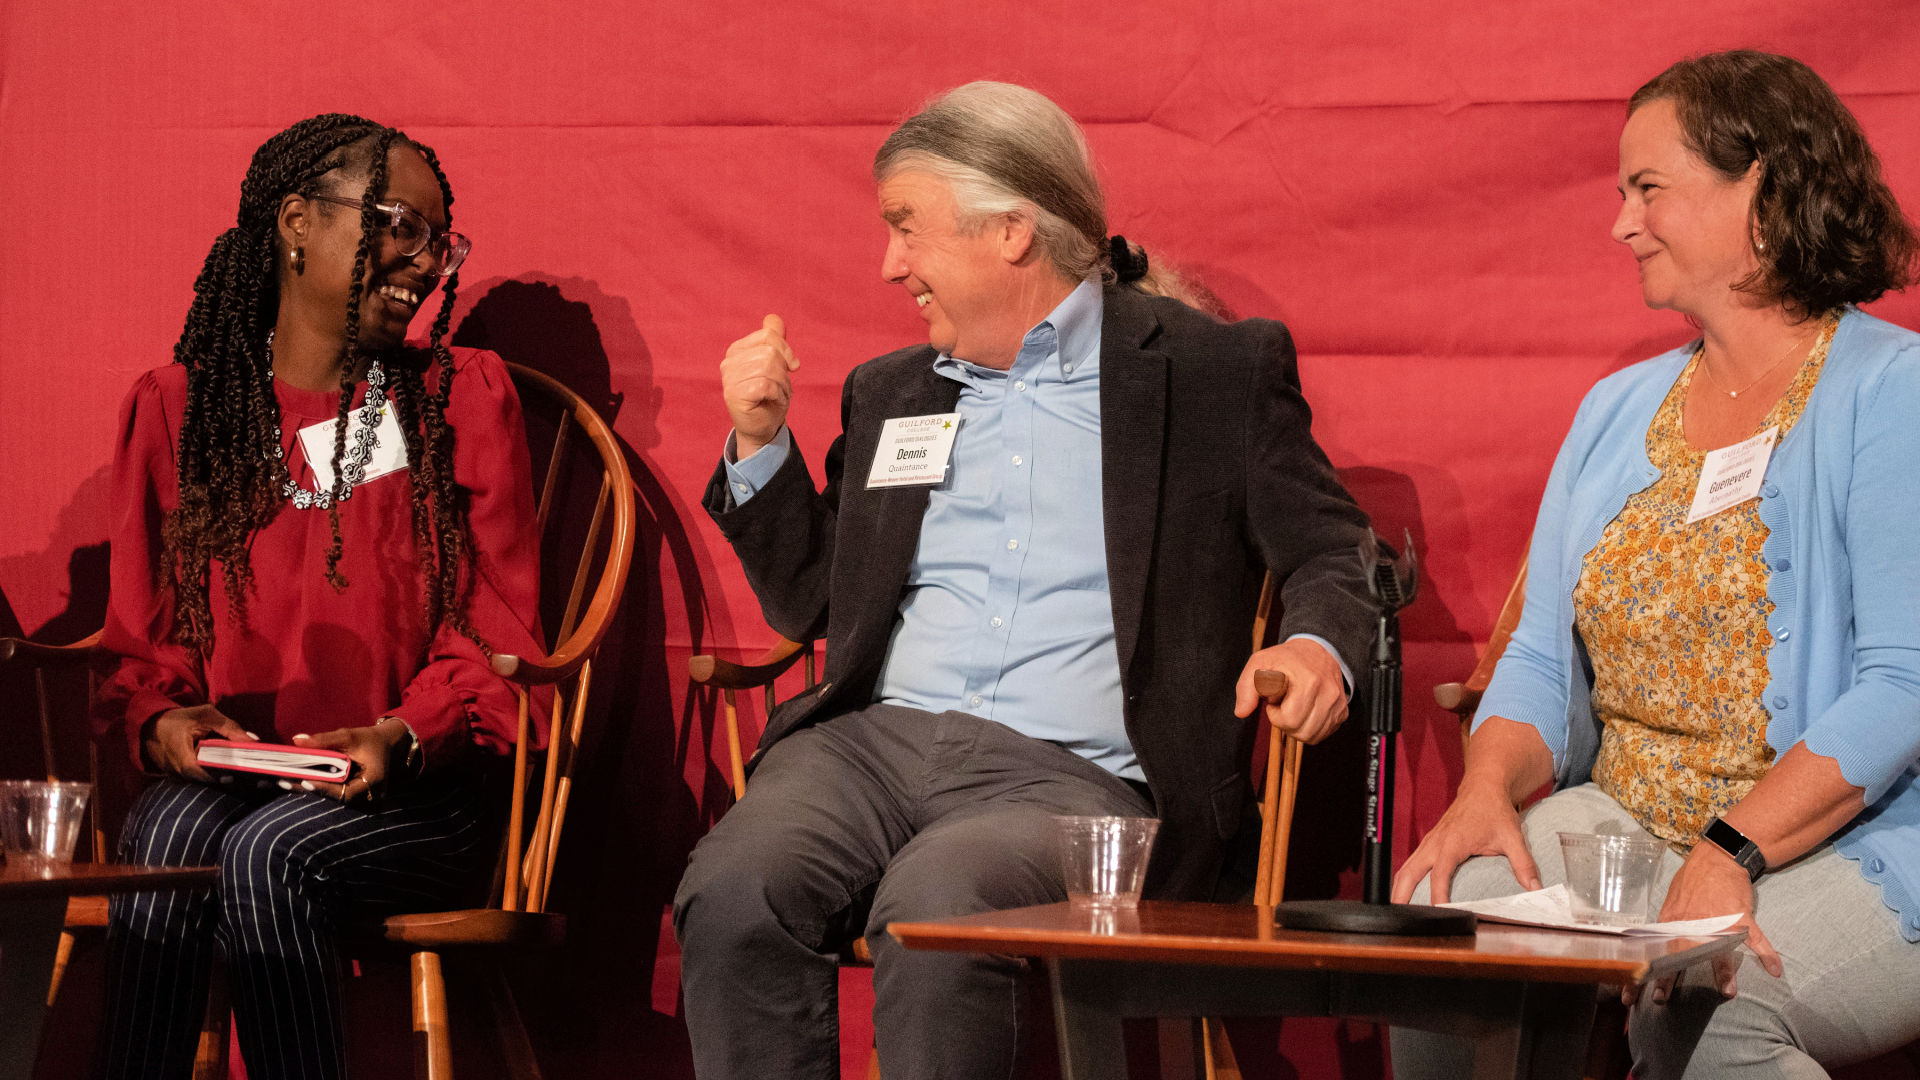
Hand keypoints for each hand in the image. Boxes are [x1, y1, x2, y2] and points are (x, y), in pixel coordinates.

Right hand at [143, 705, 256, 782]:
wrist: (151, 727)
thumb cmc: (179, 719)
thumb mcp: (204, 715)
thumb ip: (228, 727)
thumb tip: (253, 740)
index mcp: (183, 760)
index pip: (206, 774)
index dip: (226, 776)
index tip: (246, 776)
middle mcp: (182, 775)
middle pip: (213, 782)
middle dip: (238, 782)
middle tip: (263, 781)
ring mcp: (183, 779)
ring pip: (211, 783)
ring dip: (235, 782)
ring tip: (261, 782)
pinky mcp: (186, 778)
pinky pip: (207, 779)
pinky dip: (224, 778)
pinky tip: (247, 777)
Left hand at [291, 720, 412, 802]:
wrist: (386, 745)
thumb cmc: (369, 739)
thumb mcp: (349, 735)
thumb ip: (324, 739)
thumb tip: (297, 740)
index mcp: (373, 780)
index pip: (347, 793)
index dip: (326, 790)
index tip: (306, 782)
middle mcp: (370, 795)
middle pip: (335, 798)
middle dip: (310, 790)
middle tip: (285, 781)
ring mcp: (363, 799)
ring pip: (333, 798)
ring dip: (310, 790)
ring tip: (284, 781)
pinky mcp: (354, 796)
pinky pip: (334, 794)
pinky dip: (317, 788)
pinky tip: (296, 781)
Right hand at [721, 314, 799, 457]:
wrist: (761, 427)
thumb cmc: (768, 396)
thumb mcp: (775, 364)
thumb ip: (773, 340)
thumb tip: (773, 318)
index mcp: (737, 350)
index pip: (768, 336)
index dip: (786, 351)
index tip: (791, 367)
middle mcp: (729, 362)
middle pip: (770, 352)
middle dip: (783, 372)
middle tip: (779, 387)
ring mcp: (729, 379)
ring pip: (769, 368)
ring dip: (781, 385)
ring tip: (775, 395)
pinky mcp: (734, 394)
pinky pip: (766, 385)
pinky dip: (776, 395)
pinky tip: (770, 402)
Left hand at [1233, 638, 1347, 744]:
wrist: (1317, 650)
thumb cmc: (1285, 659)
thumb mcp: (1259, 663)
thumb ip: (1246, 687)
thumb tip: (1241, 713)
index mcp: (1308, 681)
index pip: (1289, 719)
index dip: (1275, 714)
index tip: (1274, 700)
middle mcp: (1328, 693)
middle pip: (1301, 731)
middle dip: (1285, 722)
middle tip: (1284, 704)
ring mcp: (1338, 704)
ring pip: (1312, 737)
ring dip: (1297, 728)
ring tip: (1294, 707)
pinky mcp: (1343, 711)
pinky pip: (1322, 735)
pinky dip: (1310, 728)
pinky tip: (1305, 712)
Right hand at [1390, 779, 1542, 903]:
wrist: (1483, 786)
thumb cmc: (1494, 809)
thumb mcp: (1512, 836)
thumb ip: (1523, 863)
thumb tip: (1535, 888)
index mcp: (1453, 843)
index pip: (1440, 874)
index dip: (1438, 895)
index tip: (1438, 912)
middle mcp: (1436, 843)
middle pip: (1410, 871)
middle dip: (1402, 893)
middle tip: (1398, 915)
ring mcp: (1430, 841)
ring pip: (1407, 866)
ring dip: (1399, 886)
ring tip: (1396, 909)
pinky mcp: (1430, 842)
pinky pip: (1411, 861)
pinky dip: (1405, 876)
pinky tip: (1405, 890)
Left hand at [1624, 842, 1779, 1005]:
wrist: (1717, 858)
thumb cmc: (1692, 881)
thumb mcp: (1671, 903)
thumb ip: (1666, 927)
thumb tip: (1652, 948)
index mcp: (1672, 922)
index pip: (1651, 953)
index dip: (1638, 976)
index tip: (1627, 996)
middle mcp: (1691, 923)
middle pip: (1677, 955)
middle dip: (1667, 979)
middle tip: (1660, 999)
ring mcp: (1718, 921)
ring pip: (1719, 949)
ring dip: (1724, 971)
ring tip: (1727, 991)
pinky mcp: (1741, 917)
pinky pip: (1756, 938)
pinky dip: (1768, 954)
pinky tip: (1775, 969)